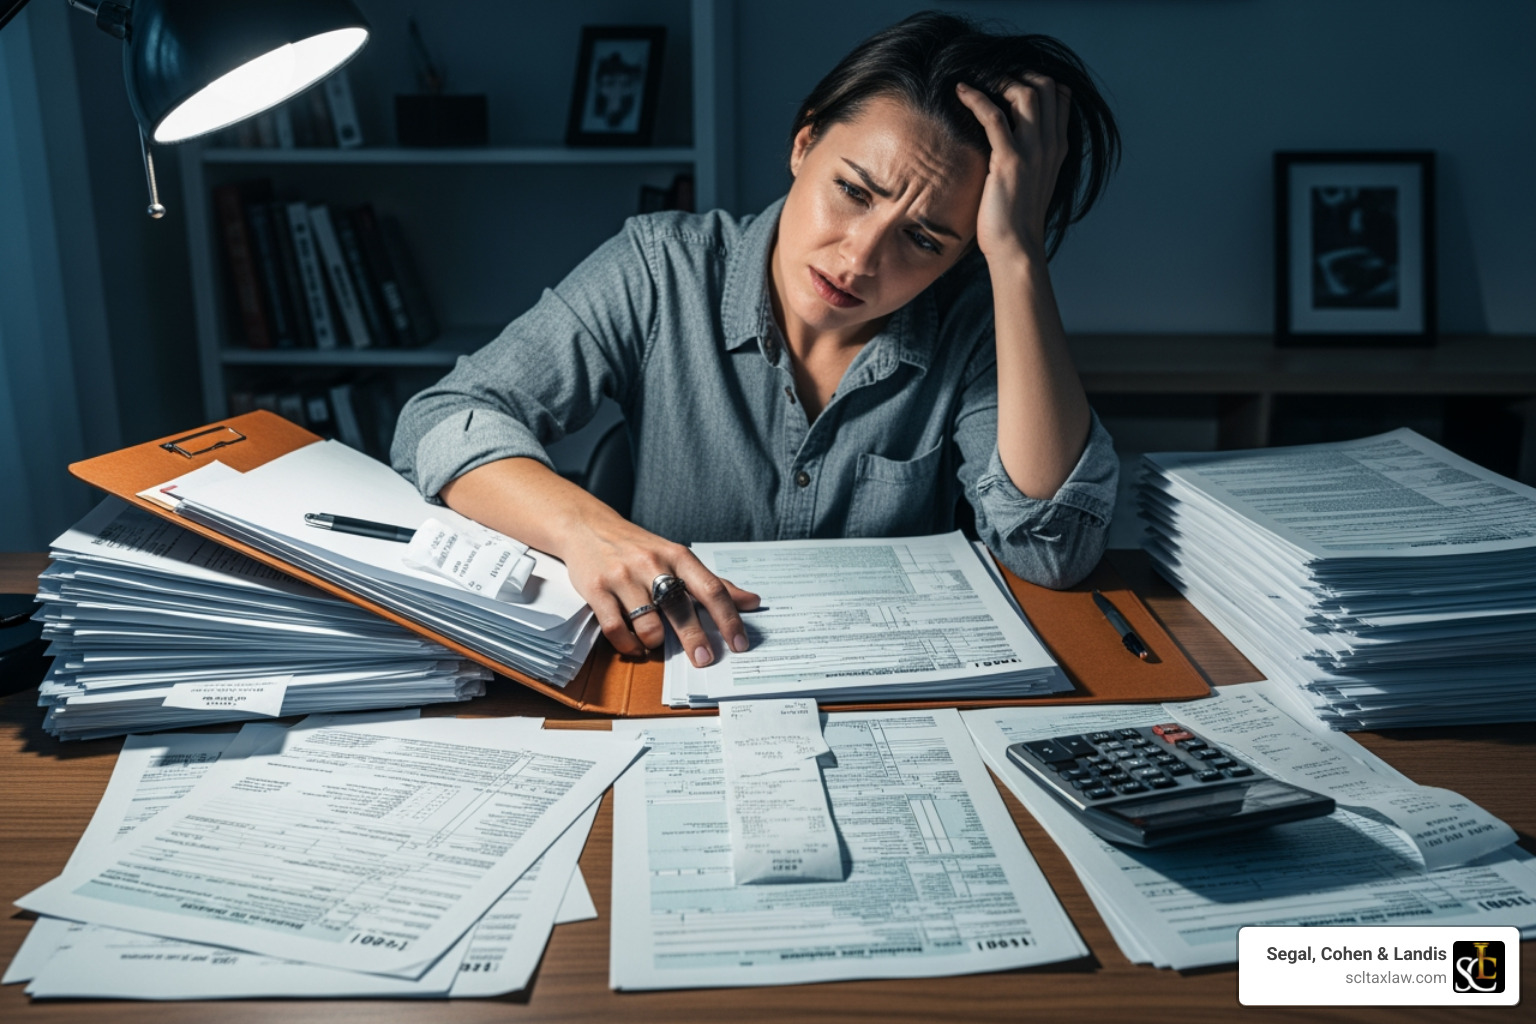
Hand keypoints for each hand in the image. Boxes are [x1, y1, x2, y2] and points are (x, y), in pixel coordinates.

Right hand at [561, 514, 759, 667]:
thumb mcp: (677, 557)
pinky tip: (634, 646)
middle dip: (694, 638)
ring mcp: (623, 577)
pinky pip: (615, 629)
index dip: (728, 619)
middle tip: (704, 659)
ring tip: (654, 643)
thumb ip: (712, 582)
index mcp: (678, 556)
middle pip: (680, 608)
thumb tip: (752, 602)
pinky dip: (628, 645)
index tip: (739, 643)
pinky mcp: (596, 589)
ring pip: (647, 623)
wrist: (587, 527)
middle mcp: (652, 564)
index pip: (711, 589)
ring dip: (654, 641)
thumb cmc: (639, 548)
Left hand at [955, 75, 1070, 263]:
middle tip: (995, 79)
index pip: (1061, 96)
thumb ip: (1031, 155)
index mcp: (1058, 148)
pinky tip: (962, 92)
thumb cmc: (1017, 218)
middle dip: (1020, 74)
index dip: (1037, 81)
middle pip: (1046, 86)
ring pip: (1026, 93)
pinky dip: (977, 98)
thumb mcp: (1033, 180)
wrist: (1017, 247)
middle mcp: (1051, 145)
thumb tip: (1011, 137)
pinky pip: (995, 116)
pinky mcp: (1009, 160)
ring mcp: (1033, 151)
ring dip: (1000, 81)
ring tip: (980, 83)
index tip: (1012, 82)